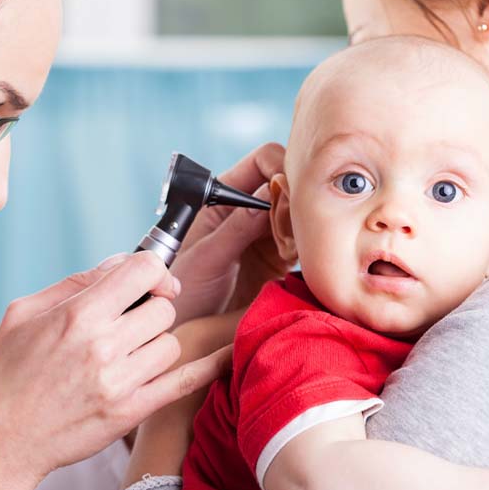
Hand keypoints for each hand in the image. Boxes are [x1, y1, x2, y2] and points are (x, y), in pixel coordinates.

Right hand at [0, 252, 225, 482]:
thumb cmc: (5, 374)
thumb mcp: (23, 313)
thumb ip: (75, 283)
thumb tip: (119, 263)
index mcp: (78, 315)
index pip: (143, 270)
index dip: (151, 269)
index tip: (146, 280)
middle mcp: (104, 346)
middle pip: (163, 308)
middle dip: (152, 308)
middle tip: (132, 320)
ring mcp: (121, 382)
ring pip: (171, 343)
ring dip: (157, 341)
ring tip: (132, 351)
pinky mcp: (132, 412)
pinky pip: (185, 381)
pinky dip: (208, 365)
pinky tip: (223, 353)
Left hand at [169, 143, 292, 326]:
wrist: (183, 328)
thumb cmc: (182, 291)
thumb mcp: (206, 258)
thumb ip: (237, 227)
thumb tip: (270, 191)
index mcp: (222, 196)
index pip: (262, 161)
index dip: (280, 168)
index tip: (288, 193)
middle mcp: (246, 208)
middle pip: (287, 183)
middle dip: (296, 200)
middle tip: (291, 228)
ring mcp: (264, 232)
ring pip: (300, 212)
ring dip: (302, 226)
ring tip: (286, 250)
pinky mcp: (278, 257)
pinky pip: (303, 242)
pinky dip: (306, 248)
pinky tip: (292, 262)